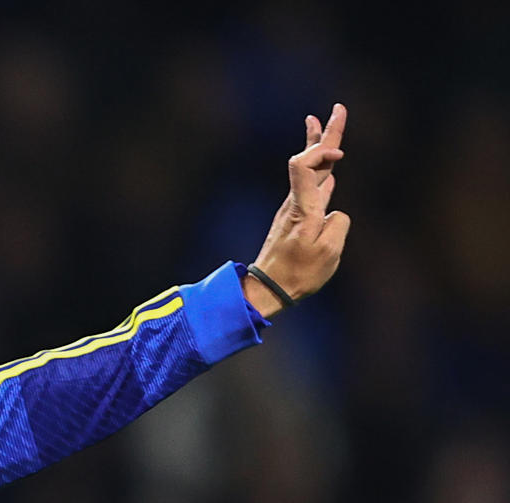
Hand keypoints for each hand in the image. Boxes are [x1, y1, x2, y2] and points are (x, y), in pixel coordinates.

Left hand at [246, 103, 350, 316]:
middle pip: (310, 161)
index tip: (340, 153)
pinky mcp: (297, 218)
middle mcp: (297, 203)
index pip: (305, 167)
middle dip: (326, 134)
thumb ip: (338, 225)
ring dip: (320, 146)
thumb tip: (335, 211)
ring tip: (322, 123)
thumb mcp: (328, 253)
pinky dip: (320, 170)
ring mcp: (295, 209)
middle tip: (339, 108)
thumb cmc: (297, 274)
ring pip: (310, 171)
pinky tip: (327, 168)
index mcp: (303, 208)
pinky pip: (311, 186)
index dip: (321, 151)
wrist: (268, 289)